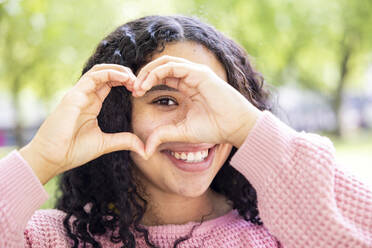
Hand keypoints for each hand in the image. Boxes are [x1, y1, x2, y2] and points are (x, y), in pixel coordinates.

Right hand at [20, 64, 145, 183]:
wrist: (52, 158)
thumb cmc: (73, 151)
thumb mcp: (105, 144)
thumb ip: (124, 141)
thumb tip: (144, 149)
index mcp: (92, 104)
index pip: (109, 83)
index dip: (125, 82)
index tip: (139, 90)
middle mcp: (85, 96)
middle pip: (105, 73)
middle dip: (124, 73)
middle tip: (140, 81)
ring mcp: (79, 94)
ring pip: (99, 71)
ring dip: (119, 70)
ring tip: (133, 78)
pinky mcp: (74, 96)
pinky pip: (93, 77)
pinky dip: (110, 73)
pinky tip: (124, 78)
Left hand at [133, 55, 262, 156]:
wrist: (235, 128)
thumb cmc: (214, 128)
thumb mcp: (181, 132)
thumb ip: (163, 135)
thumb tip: (145, 150)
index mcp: (187, 87)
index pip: (162, 76)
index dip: (146, 82)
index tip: (135, 95)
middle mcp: (190, 77)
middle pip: (161, 66)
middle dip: (143, 75)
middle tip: (132, 89)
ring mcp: (195, 73)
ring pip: (164, 62)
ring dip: (147, 72)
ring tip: (137, 87)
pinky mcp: (199, 73)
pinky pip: (173, 66)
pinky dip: (157, 73)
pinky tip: (147, 85)